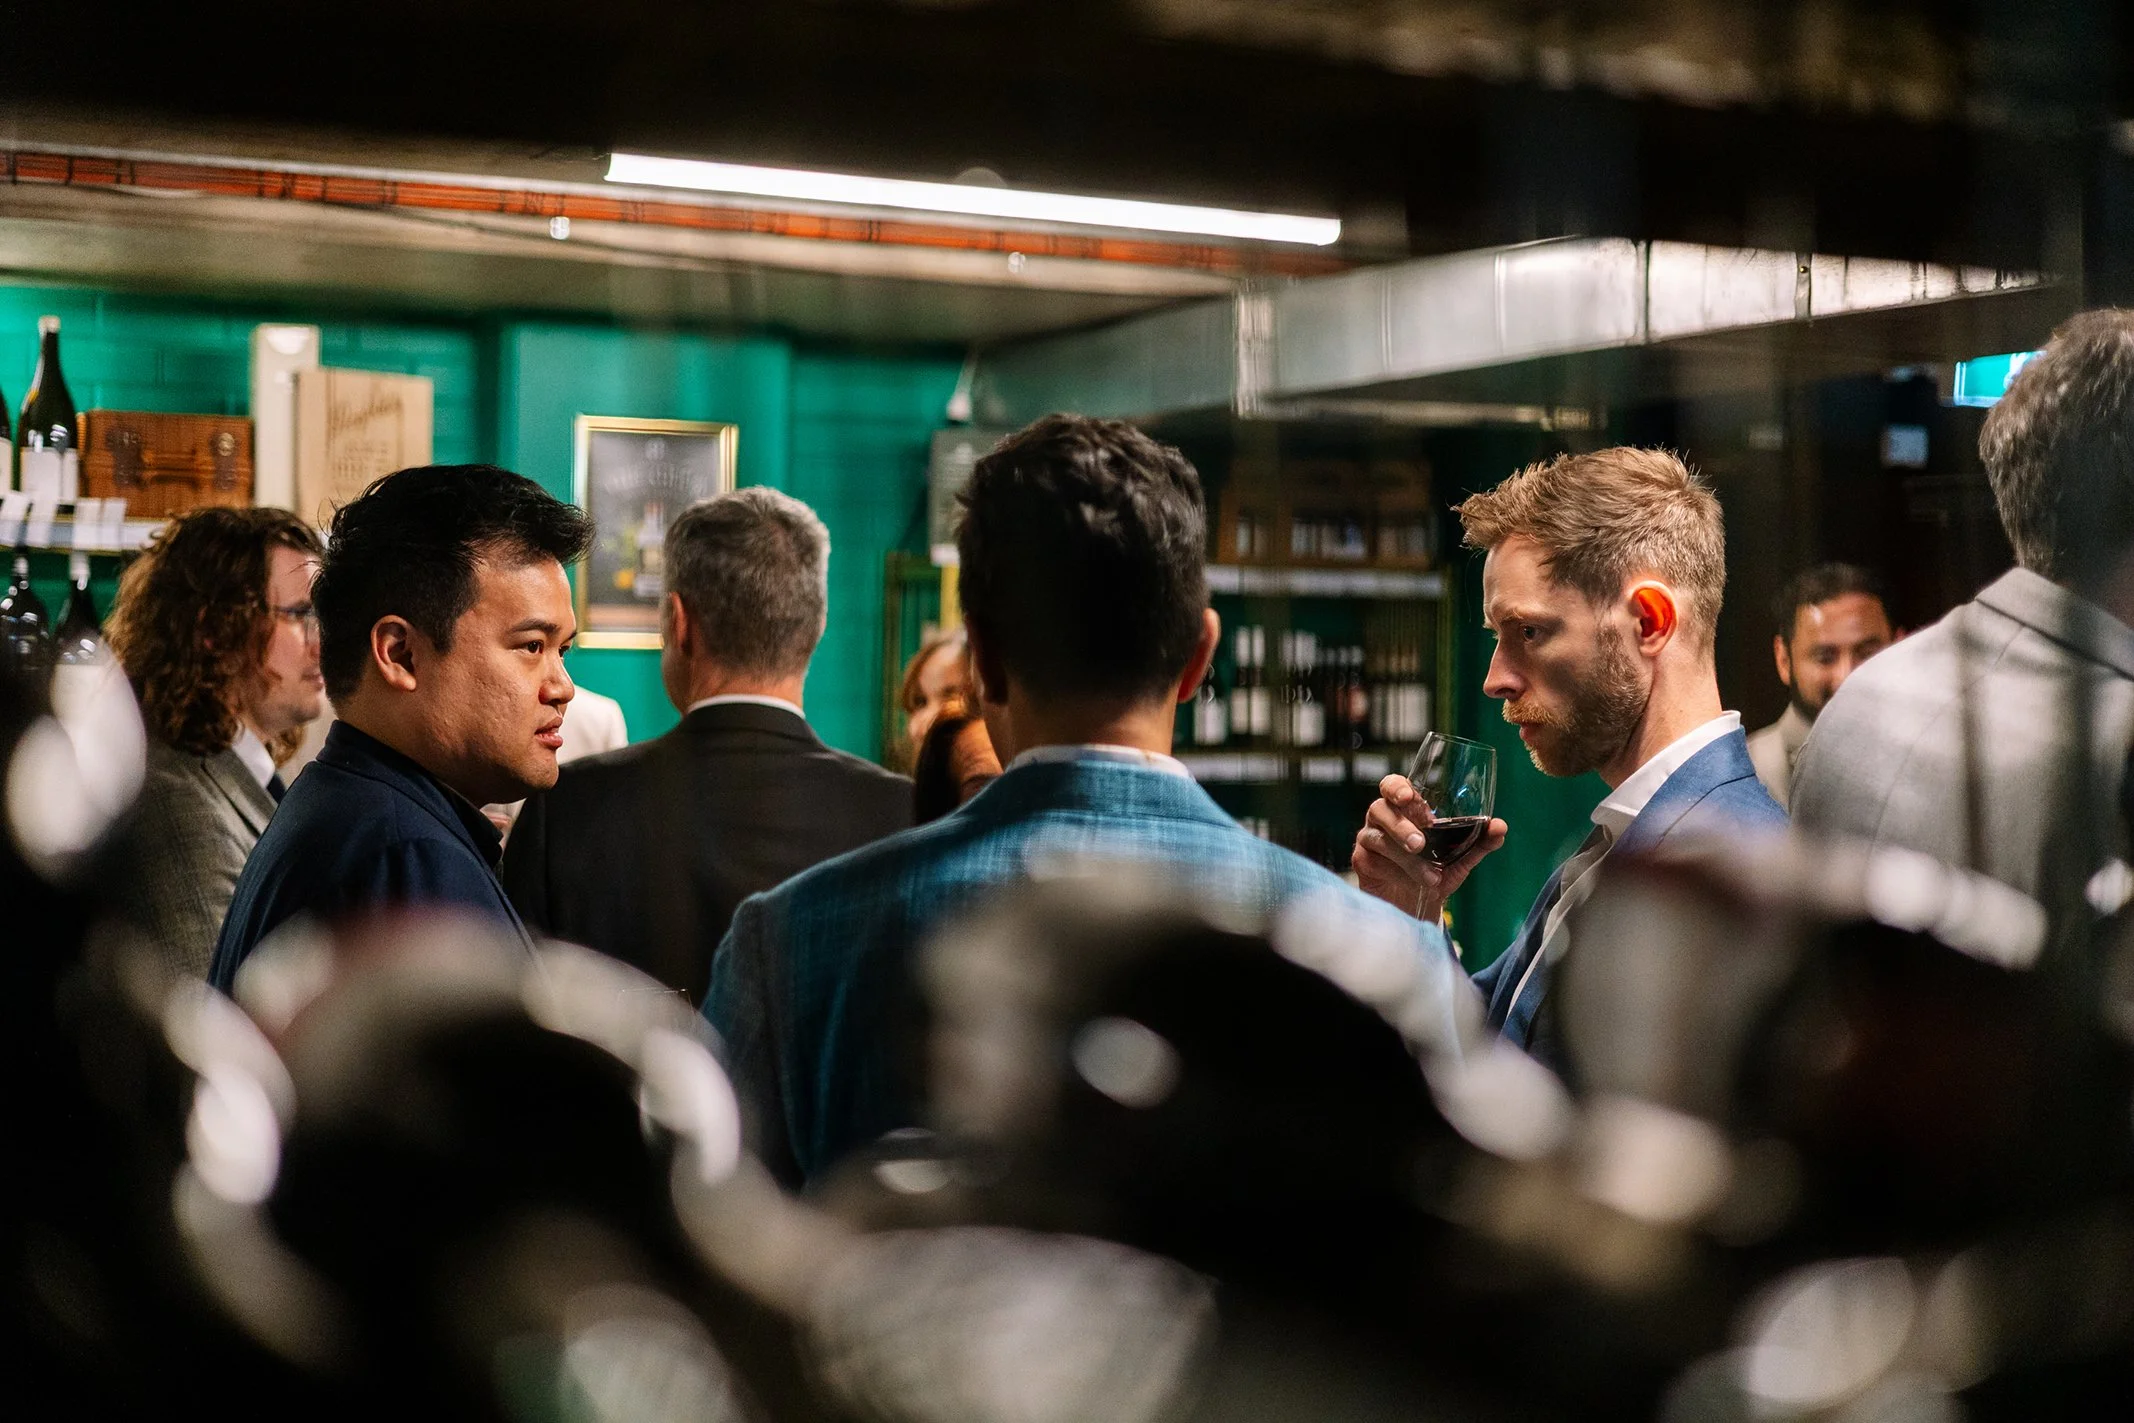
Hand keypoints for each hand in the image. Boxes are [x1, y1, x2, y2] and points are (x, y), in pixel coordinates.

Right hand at [1351, 773, 1506, 922]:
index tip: (1407, 795)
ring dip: (1406, 859)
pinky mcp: (1363, 862)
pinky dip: (1398, 874)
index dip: (1396, 787)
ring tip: (1430, 876)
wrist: (1418, 905)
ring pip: (1378, 839)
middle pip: (1379, 809)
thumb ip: (1480, 841)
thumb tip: (1500, 827)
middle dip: (1401, 826)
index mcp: (1405, 808)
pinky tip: (1413, 884)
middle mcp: (1382, 819)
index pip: (1392, 786)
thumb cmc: (1436, 871)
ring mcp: (1369, 839)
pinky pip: (1375, 863)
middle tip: (1421, 844)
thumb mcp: (1461, 857)